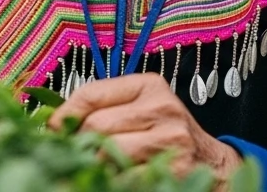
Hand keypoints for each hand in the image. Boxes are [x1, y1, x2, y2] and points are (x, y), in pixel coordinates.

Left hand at [49, 73, 240, 179]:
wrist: (214, 166)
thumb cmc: (167, 135)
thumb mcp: (141, 111)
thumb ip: (105, 109)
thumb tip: (55, 122)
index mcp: (148, 86)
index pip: (92, 93)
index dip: (65, 113)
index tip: (52, 128)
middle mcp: (162, 108)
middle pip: (96, 127)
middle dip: (78, 144)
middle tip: (70, 154)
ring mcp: (170, 139)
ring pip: (107, 154)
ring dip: (94, 165)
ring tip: (91, 167)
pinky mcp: (174, 168)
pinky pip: (124, 178)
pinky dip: (112, 181)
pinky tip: (111, 179)